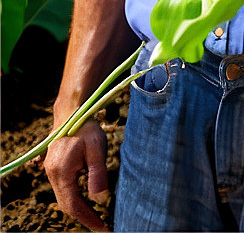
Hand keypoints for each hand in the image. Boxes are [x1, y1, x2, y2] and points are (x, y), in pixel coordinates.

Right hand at [44, 117, 110, 231]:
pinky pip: (64, 189)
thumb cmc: (86, 128)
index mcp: (61, 173)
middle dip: (84, 216)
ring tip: (97, 215)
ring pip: (64, 198)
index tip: (102, 226)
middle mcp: (52, 175)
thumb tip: (100, 200)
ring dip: (79, 208)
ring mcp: (52, 172)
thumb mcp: (97, 149)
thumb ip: (98, 175)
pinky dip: (75, 197)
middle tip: (101, 224)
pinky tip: (88, 199)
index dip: (87, 218)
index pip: (73, 205)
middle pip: (66, 205)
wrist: (72, 112)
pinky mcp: (55, 168)